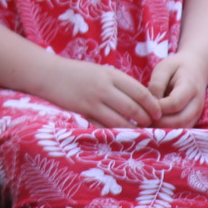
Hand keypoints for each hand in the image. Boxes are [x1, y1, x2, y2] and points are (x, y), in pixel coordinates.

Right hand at [37, 56, 163, 128]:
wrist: (48, 73)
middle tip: (152, 127)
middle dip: (145, 120)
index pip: (140, 91)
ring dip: (132, 129)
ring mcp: (93, 101)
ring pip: (120, 121)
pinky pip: (103, 127)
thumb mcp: (100, 72)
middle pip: (133, 108)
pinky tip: (120, 136)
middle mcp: (104, 88)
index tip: (158, 113)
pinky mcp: (82, 112)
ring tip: (139, 134)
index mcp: (111, 75)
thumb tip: (139, 99)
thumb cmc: (77, 73)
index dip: (152, 105)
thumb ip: (118, 83)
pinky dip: (114, 133)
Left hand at [148, 52, 207, 128]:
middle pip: (180, 120)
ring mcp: (197, 113)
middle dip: (159, 123)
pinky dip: (168, 131)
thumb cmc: (177, 68)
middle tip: (142, 120)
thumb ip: (157, 84)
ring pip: (182, 129)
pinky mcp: (194, 120)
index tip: (144, 105)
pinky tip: (154, 126)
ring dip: (163, 130)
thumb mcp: (164, 68)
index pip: (175, 103)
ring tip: (146, 125)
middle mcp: (197, 103)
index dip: (158, 107)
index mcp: (190, 86)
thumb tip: (150, 103)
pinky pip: (182, 130)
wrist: (196, 69)